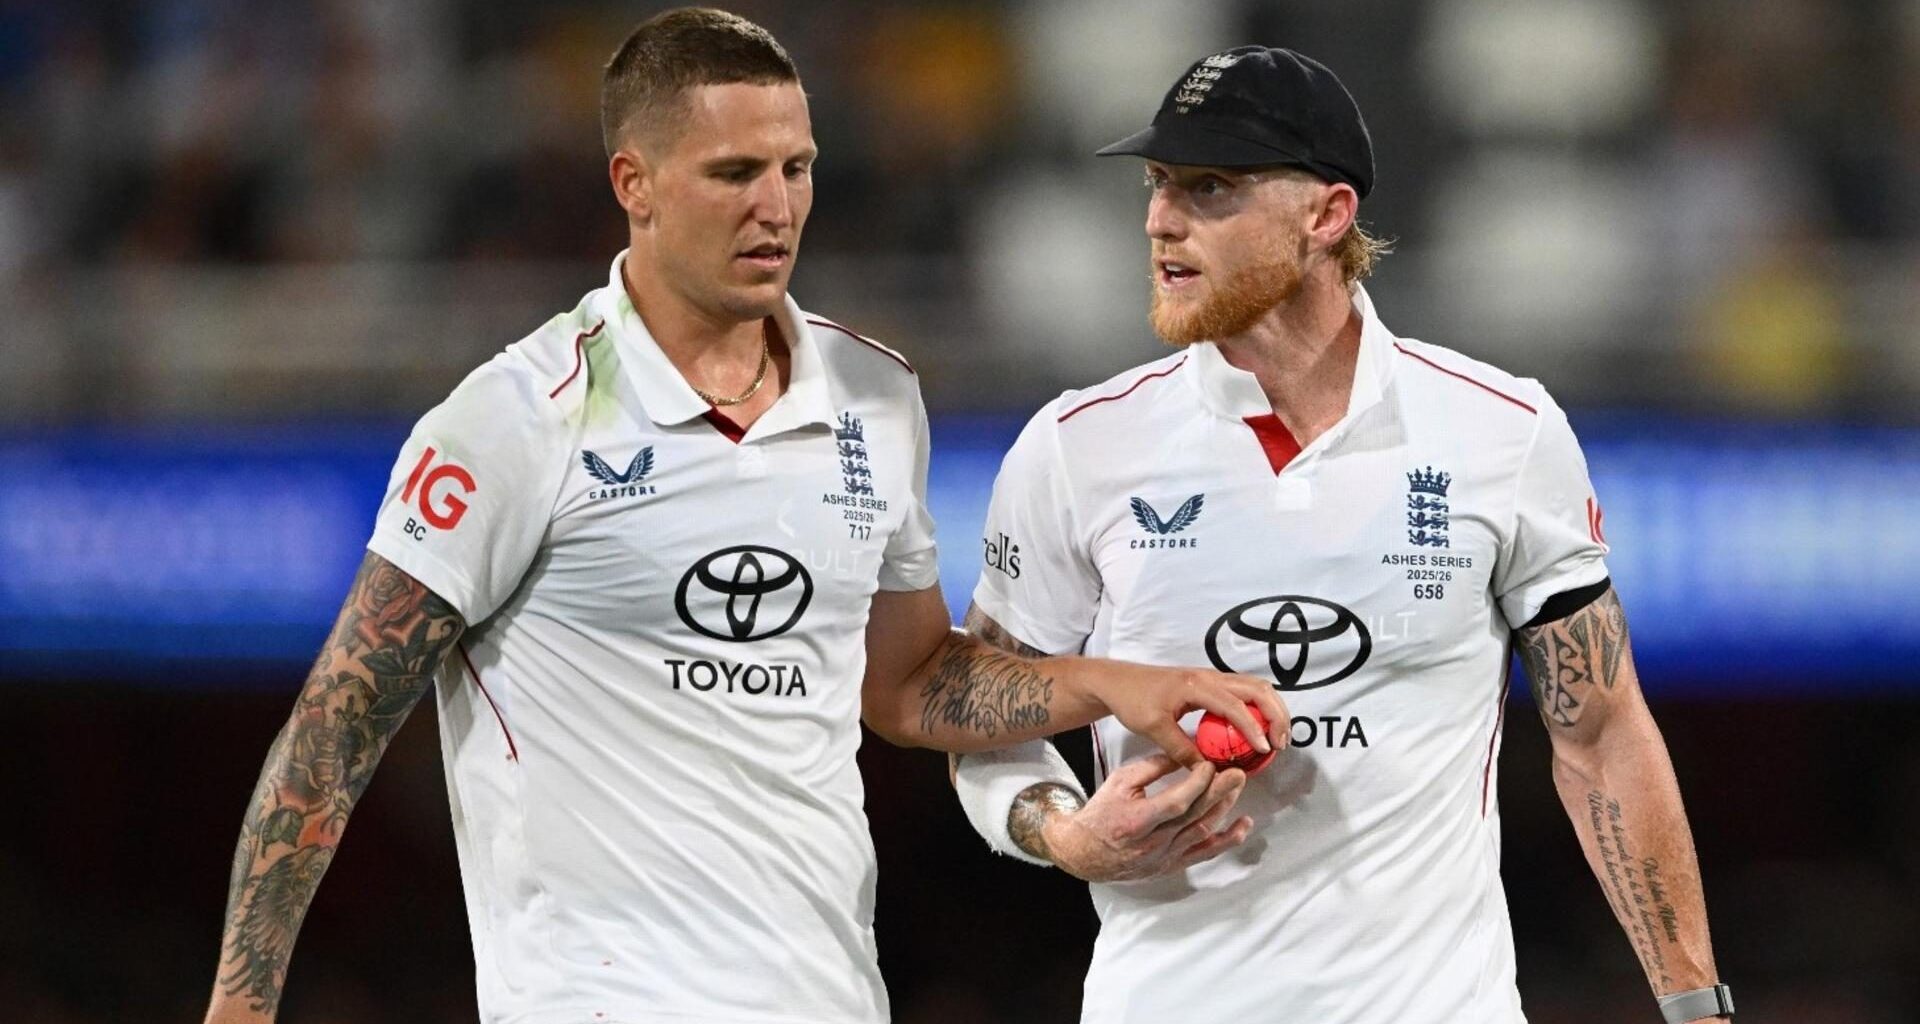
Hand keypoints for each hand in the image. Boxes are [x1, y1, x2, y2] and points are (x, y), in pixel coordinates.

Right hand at [1041, 755, 1252, 882]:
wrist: (1085, 852)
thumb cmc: (1101, 814)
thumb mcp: (1118, 782)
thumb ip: (1151, 768)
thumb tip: (1182, 754)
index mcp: (1137, 821)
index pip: (1175, 802)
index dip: (1197, 784)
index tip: (1209, 765)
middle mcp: (1154, 843)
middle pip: (1195, 816)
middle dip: (1220, 792)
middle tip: (1238, 773)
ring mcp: (1165, 857)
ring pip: (1203, 832)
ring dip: (1224, 808)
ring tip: (1238, 786)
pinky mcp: (1172, 865)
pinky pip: (1204, 853)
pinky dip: (1227, 840)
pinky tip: (1243, 826)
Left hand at [1085, 662, 1288, 768]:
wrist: (1117, 681)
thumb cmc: (1132, 701)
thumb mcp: (1153, 728)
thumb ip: (1182, 749)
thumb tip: (1209, 772)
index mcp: (1196, 686)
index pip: (1235, 705)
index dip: (1254, 727)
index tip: (1265, 749)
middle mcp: (1209, 676)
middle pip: (1258, 688)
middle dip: (1276, 714)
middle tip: (1280, 744)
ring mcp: (1212, 677)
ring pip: (1255, 686)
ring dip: (1272, 709)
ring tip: (1277, 738)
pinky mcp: (1210, 682)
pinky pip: (1244, 690)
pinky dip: (1259, 707)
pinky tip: (1259, 729)